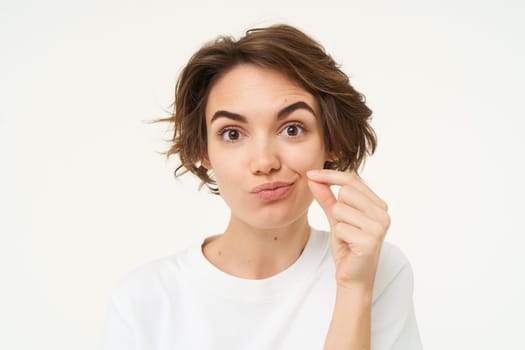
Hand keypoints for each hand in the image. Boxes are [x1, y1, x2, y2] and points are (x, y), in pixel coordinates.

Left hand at [307, 169, 389, 291]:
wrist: (353, 277)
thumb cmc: (347, 245)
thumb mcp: (336, 218)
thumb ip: (326, 197)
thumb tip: (313, 178)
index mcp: (378, 205)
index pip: (352, 180)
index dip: (330, 175)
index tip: (310, 174)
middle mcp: (383, 213)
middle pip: (346, 192)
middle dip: (336, 208)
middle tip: (344, 226)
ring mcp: (379, 227)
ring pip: (340, 209)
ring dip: (337, 224)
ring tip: (347, 236)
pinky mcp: (370, 240)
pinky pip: (340, 227)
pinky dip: (338, 236)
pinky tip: (348, 245)